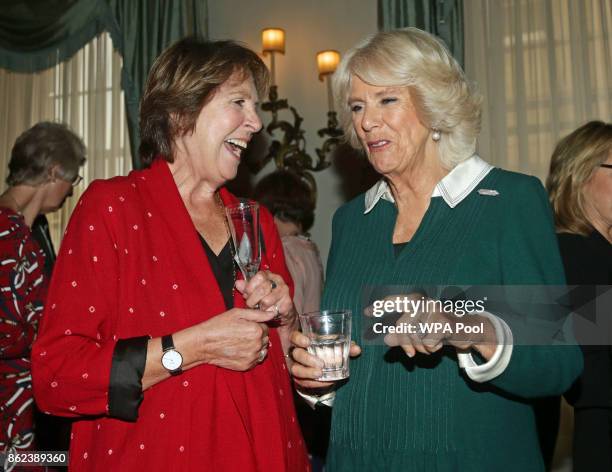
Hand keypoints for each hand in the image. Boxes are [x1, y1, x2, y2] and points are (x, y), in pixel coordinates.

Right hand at [196, 308, 274, 370]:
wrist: (203, 344)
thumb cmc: (218, 325)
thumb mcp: (237, 313)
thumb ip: (258, 314)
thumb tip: (273, 313)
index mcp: (256, 331)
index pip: (266, 327)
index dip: (256, 325)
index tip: (245, 326)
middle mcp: (257, 345)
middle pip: (265, 339)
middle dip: (257, 336)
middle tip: (242, 334)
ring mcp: (252, 357)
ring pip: (261, 350)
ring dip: (255, 346)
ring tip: (240, 342)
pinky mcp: (246, 366)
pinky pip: (255, 360)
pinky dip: (250, 355)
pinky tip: (239, 350)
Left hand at [235, 271, 293, 325]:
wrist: (282, 311)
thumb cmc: (266, 299)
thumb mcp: (254, 292)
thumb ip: (246, 288)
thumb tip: (238, 283)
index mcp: (269, 275)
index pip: (259, 276)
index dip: (250, 287)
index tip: (246, 294)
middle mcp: (278, 281)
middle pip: (262, 289)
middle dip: (253, 300)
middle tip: (250, 305)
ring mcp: (284, 291)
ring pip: (266, 301)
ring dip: (260, 308)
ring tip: (260, 309)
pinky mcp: (287, 303)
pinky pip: (273, 310)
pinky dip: (268, 314)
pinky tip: (267, 312)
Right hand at [289, 331, 360, 391]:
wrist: (321, 367)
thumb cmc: (327, 351)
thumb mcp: (335, 347)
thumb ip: (346, 347)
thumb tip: (357, 349)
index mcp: (304, 341)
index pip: (294, 337)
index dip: (299, 339)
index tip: (308, 342)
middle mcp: (297, 353)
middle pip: (296, 354)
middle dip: (307, 359)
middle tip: (321, 364)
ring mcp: (296, 366)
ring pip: (295, 370)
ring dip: (308, 373)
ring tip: (320, 374)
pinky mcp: (298, 378)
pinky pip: (302, 382)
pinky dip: (313, 383)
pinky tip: (324, 383)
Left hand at [365, 293, 496, 357]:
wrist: (466, 329)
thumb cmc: (438, 328)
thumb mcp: (419, 331)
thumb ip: (402, 334)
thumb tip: (387, 340)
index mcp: (415, 300)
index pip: (394, 301)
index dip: (379, 307)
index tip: (365, 313)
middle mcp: (423, 302)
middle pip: (402, 326)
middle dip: (404, 343)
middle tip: (410, 354)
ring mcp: (435, 311)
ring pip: (415, 336)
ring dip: (420, 348)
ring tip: (429, 346)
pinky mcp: (445, 324)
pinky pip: (428, 343)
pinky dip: (432, 349)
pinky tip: (440, 343)